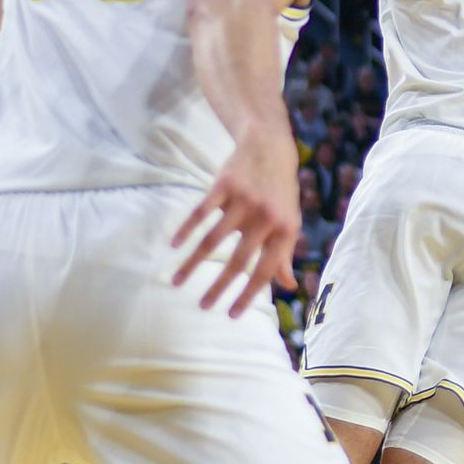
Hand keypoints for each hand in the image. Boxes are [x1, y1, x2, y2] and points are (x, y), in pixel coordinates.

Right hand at [172, 130, 299, 315]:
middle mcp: (266, 217)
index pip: (266, 270)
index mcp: (285, 230)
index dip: (248, 294)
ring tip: (177, 281)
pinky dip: (186, 230)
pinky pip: (201, 213)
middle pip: (239, 260)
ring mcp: (245, 201)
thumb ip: (285, 253)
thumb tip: (288, 285)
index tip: (231, 315)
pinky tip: (174, 245)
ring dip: (193, 263)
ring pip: (214, 240)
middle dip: (220, 287)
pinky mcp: (225, 186)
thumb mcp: (289, 222)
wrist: (270, 148)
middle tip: (203, 307)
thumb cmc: (280, 193)